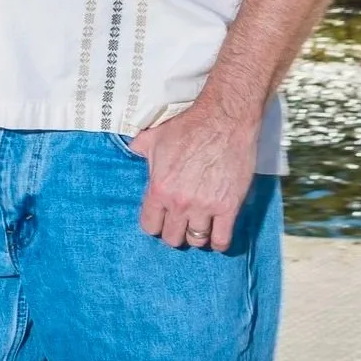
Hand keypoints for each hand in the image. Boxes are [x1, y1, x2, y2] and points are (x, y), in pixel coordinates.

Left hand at [127, 99, 259, 251]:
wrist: (224, 120)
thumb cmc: (190, 126)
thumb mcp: (157, 135)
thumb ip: (141, 147)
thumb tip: (132, 149)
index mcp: (159, 188)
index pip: (149, 225)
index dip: (155, 224)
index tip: (161, 219)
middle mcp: (180, 203)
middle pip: (172, 238)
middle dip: (175, 232)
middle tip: (181, 222)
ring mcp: (205, 207)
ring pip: (197, 241)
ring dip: (197, 235)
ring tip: (199, 225)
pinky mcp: (229, 207)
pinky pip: (222, 240)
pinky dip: (219, 241)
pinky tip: (217, 231)